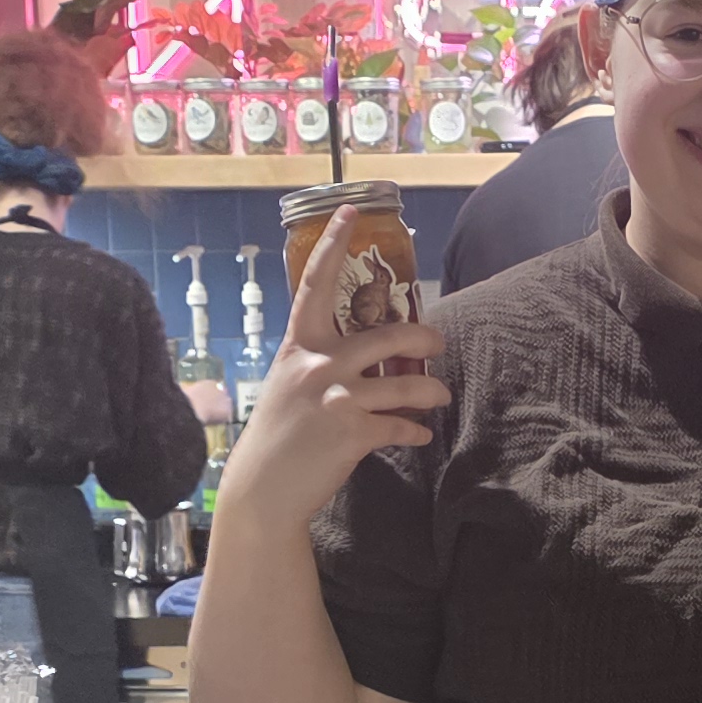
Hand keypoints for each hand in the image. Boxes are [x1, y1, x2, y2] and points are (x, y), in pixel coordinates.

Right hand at [213, 208, 446, 534]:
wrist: (263, 490)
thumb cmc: (279, 435)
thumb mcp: (290, 384)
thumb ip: (321, 362)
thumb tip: (369, 354)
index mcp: (299, 346)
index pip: (315, 284)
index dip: (334, 245)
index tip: (352, 212)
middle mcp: (317, 365)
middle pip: (388, 334)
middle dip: (424, 338)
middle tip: (437, 343)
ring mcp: (336, 398)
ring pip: (407, 384)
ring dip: (432, 391)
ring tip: (438, 396)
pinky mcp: (352, 433)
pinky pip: (401, 426)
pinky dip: (414, 432)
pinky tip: (417, 435)